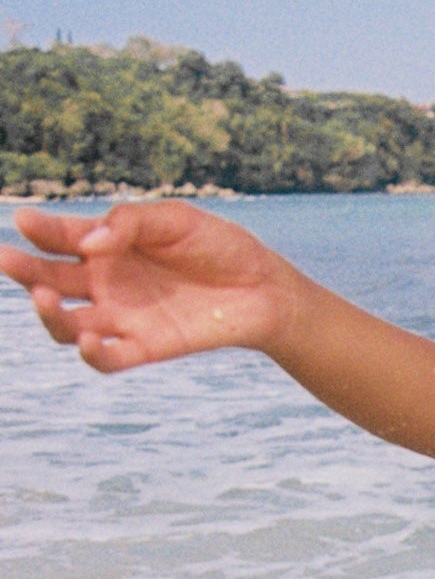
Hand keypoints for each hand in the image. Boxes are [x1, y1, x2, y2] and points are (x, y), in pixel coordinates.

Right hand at [0, 201, 297, 371]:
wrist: (263, 286)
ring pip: (66, 324)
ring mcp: (122, 317)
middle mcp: (105, 283)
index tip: (26, 221)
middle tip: (5, 259)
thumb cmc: (219, 247)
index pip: (60, 238)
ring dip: (48, 314)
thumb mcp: (174, 219)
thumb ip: (129, 223)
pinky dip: (93, 354)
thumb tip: (87, 242)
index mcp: (107, 246)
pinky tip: (90, 340)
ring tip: (46, 297)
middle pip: (49, 281)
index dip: (39, 230)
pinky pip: (107, 358)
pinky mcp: (145, 346)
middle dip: (24, 271)